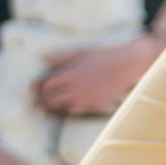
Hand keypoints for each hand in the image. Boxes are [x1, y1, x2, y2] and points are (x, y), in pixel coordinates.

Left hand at [33, 36, 156, 114]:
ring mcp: (88, 98)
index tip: (39, 88)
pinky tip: (75, 106)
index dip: (42, 87)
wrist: (126, 65)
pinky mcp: (98, 105)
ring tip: (57, 105)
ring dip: (61, 107)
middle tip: (43, 102)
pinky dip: (76, 109)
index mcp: (72, 74)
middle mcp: (78, 88)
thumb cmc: (103, 56)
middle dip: (47, 101)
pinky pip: (82, 111)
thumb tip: (42, 57)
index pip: (48, 85)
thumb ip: (61, 57)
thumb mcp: (81, 53)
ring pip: (67, 109)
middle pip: (54, 100)